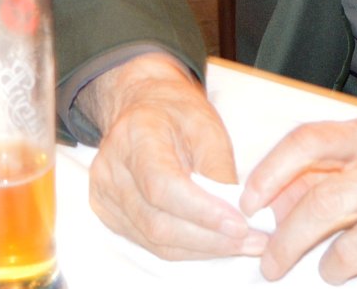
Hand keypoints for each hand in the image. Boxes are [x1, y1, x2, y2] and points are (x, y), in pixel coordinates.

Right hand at [79, 52, 262, 259]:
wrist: (143, 109)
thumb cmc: (177, 115)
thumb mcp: (207, 126)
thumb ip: (219, 169)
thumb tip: (237, 215)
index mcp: (135, 135)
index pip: (162, 185)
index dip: (202, 212)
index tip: (240, 224)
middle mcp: (110, 169)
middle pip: (158, 222)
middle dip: (210, 238)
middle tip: (252, 240)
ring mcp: (104, 196)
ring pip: (156, 241)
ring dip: (203, 249)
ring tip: (241, 244)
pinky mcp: (109, 215)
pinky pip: (150, 244)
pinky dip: (187, 249)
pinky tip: (213, 241)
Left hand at [241, 123, 356, 286]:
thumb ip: (320, 176)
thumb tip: (273, 201)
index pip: (310, 141)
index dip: (272, 171)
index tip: (249, 201)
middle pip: (323, 203)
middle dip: (286, 241)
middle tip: (271, 262)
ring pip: (347, 251)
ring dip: (331, 267)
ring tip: (337, 264)